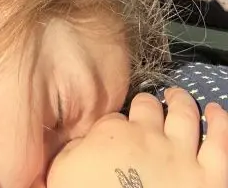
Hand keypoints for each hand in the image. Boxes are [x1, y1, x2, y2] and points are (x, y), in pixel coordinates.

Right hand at [47, 90, 227, 187]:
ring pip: (185, 113)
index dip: (117, 123)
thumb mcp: (62, 171)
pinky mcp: (211, 177)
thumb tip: (82, 140)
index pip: (116, 116)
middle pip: (149, 106)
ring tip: (179, 98)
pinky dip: (221, 123)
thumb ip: (74, 150)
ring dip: (181, 101)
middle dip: (147, 104)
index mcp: (112, 133)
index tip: (118, 130)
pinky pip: (222, 142)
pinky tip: (216, 111)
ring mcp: (182, 154)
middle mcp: (149, 135)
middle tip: (147, 109)